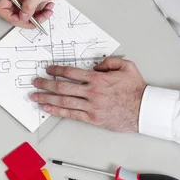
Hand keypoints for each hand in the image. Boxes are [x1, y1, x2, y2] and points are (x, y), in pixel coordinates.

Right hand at [0, 0, 66, 28]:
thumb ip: (30, 5)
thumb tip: (22, 17)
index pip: (2, 8)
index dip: (11, 17)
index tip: (22, 20)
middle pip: (12, 14)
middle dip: (26, 19)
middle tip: (37, 20)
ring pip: (22, 15)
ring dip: (35, 17)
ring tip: (46, 12)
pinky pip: (29, 11)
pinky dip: (38, 14)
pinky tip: (46, 9)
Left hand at [30, 57, 146, 131]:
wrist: (144, 110)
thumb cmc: (136, 90)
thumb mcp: (126, 66)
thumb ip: (109, 62)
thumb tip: (96, 65)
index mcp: (98, 79)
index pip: (71, 72)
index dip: (57, 70)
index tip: (48, 69)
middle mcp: (92, 92)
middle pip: (63, 87)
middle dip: (46, 83)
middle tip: (36, 82)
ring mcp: (91, 106)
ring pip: (64, 101)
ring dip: (47, 98)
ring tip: (35, 96)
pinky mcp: (93, 118)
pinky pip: (71, 114)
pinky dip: (58, 111)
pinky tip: (48, 108)